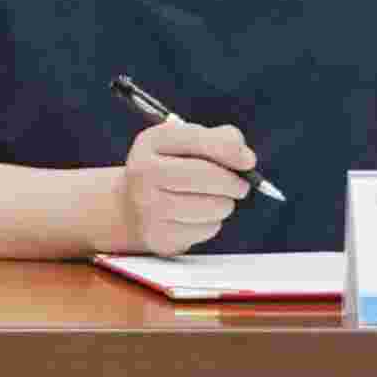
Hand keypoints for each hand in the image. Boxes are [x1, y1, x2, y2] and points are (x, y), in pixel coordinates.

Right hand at [112, 115, 258, 256]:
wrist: (128, 207)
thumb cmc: (167, 170)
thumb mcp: (181, 145)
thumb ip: (215, 140)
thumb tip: (245, 156)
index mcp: (151, 142)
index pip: (197, 139)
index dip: (230, 149)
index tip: (248, 160)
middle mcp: (144, 172)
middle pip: (207, 175)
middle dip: (234, 182)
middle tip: (240, 185)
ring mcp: (149, 207)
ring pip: (213, 206)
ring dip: (225, 203)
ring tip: (215, 199)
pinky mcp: (160, 237)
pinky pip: (207, 229)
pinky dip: (211, 223)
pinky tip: (197, 216)